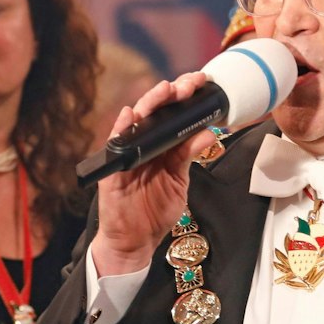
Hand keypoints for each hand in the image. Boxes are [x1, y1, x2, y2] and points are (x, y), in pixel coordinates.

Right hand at [92, 73, 219, 275]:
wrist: (135, 241)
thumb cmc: (155, 211)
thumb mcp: (179, 181)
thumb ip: (189, 156)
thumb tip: (209, 132)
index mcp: (162, 145)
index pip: (173, 114)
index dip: (185, 97)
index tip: (202, 82)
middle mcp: (144, 144)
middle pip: (156, 111)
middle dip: (172, 94)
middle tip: (189, 84)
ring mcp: (128, 153)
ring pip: (136, 121)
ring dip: (150, 103)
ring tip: (166, 90)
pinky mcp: (113, 168)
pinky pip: (115, 144)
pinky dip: (122, 128)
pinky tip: (130, 114)